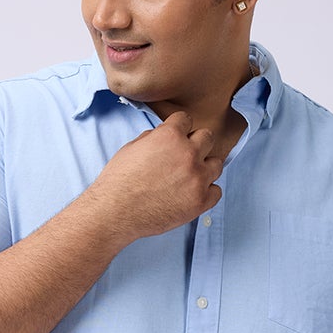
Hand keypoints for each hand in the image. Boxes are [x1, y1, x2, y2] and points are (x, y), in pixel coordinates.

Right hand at [89, 109, 225, 241]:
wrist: (115, 212)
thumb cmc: (119, 181)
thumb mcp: (133, 147)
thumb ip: (155, 138)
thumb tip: (165, 138)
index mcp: (171, 135)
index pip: (186, 119)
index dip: (179, 129)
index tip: (175, 139)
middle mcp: (188, 153)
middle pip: (208, 137)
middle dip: (196, 144)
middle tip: (184, 158)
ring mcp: (197, 178)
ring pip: (216, 164)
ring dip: (205, 168)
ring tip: (189, 177)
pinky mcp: (200, 202)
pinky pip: (217, 191)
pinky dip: (207, 192)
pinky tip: (192, 194)